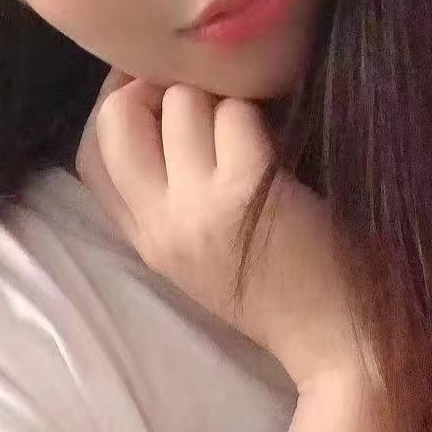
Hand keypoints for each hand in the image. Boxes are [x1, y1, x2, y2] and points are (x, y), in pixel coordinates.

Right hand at [75, 70, 368, 391]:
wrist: (341, 343)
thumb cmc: (285, 293)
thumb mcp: (201, 257)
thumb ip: (169, 201)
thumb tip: (162, 115)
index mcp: (147, 242)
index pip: (90, 156)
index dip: (113, 108)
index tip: (151, 89)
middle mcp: (160, 225)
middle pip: (116, 118)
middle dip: (157, 88)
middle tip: (204, 95)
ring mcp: (199, 208)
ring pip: (181, 104)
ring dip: (220, 99)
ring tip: (252, 127)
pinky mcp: (246, 190)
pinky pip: (235, 115)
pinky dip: (258, 113)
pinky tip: (280, 140)